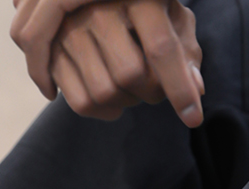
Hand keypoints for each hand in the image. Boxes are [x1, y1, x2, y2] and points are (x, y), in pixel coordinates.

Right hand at [12, 0, 203, 126]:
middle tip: (154, 92)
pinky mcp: (52, 54)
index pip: (162, 48)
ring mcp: (72, 31)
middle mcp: (101, 9)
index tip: (193, 118)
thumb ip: (185, 50)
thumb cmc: (140, 7)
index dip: (179, 87)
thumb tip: (196, 89)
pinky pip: (80, 102)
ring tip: (132, 96)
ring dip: (124, 105)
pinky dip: (100, 113)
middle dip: (149, 94)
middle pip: (129, 75)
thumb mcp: (169, 16)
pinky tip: (112, 107)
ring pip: (103, 92)